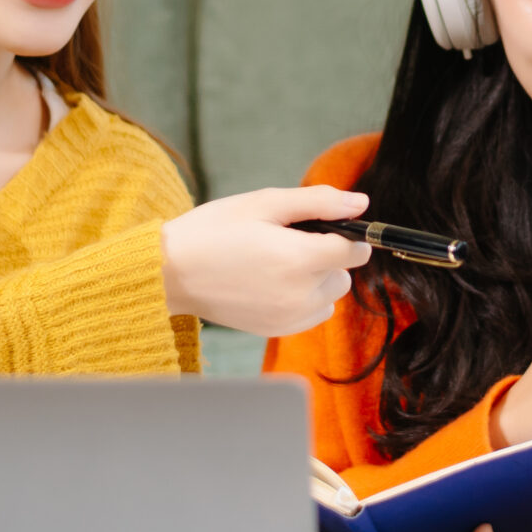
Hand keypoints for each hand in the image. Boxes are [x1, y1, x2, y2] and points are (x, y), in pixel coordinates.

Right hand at [161, 187, 373, 336]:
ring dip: (317, 278)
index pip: (356, 250)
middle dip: (327, 254)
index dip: (344, 233)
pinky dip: (304, 298)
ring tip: (277, 262)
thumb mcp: (264, 203)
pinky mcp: (277, 330)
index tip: (321, 225)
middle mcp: (300, 294)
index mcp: (299, 259)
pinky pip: (314, 313)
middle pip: (345, 273)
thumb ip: (318, 202)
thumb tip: (361, 203)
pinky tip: (273, 282)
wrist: (169, 272)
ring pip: (332, 294)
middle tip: (286, 241)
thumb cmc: (213, 231)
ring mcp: (289, 317)